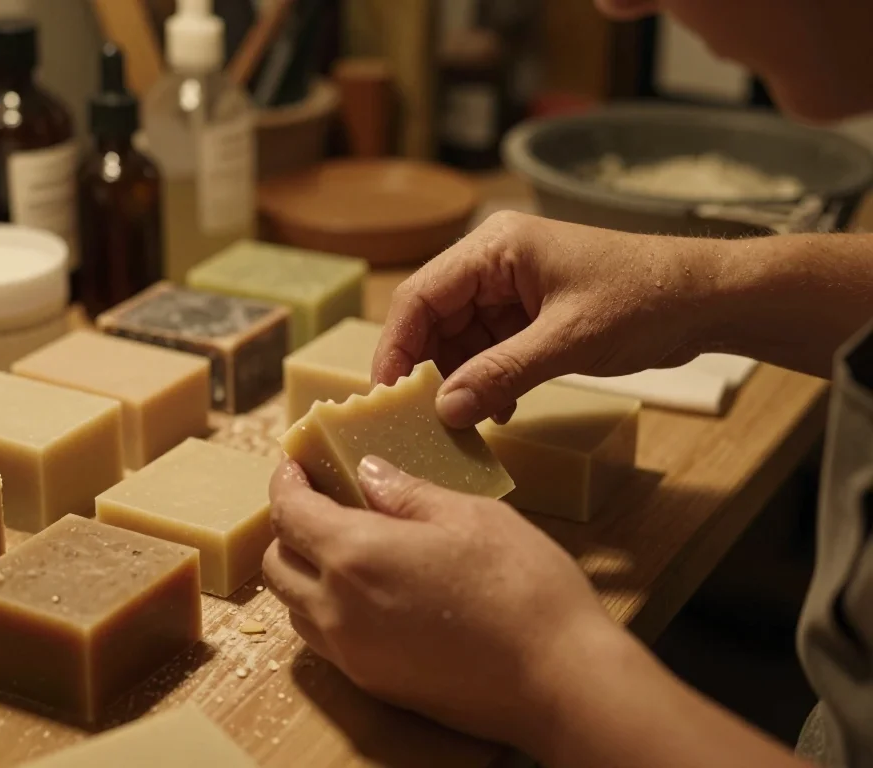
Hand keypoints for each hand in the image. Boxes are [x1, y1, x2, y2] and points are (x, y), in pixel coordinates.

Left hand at [262, 454, 621, 751]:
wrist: (558, 680)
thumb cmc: (522, 588)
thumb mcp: (469, 515)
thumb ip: (407, 493)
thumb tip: (369, 473)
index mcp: (355, 555)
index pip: (289, 513)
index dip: (285, 483)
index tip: (295, 465)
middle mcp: (338, 609)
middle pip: (277, 563)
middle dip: (288, 525)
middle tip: (319, 499)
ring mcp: (352, 653)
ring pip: (293, 605)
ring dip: (301, 569)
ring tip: (340, 543)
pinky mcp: (373, 682)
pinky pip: (322, 639)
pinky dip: (322, 606)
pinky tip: (364, 589)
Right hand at [373, 212, 728, 427]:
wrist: (705, 298)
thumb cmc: (643, 299)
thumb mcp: (568, 340)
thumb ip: (502, 374)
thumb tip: (446, 411)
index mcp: (495, 249)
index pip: (421, 296)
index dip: (396, 346)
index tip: (387, 394)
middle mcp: (494, 265)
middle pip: (434, 319)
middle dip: (429, 369)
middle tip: (423, 418)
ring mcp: (511, 290)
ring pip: (460, 340)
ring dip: (461, 381)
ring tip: (466, 421)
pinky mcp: (528, 315)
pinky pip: (489, 350)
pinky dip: (488, 380)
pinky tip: (500, 408)